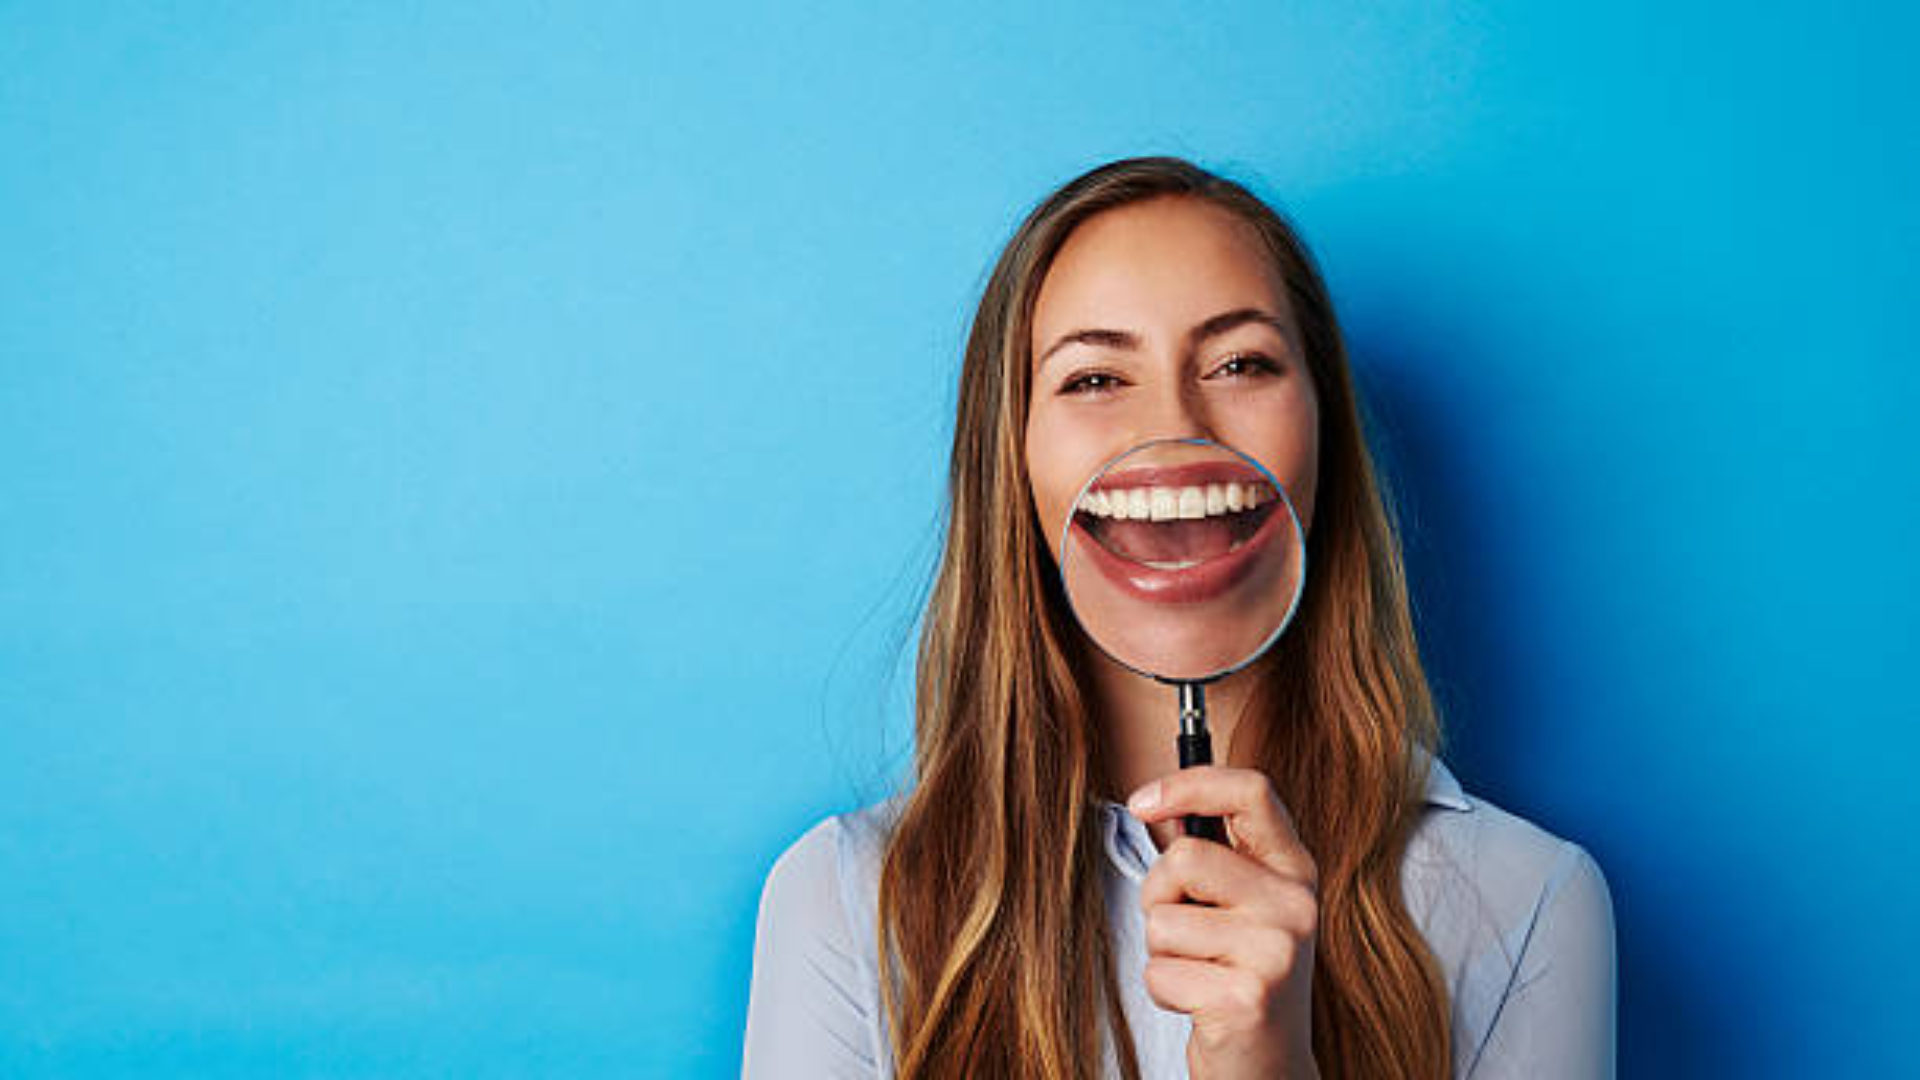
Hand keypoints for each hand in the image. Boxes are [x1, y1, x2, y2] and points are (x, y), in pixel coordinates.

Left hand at [1128, 766, 1320, 1079]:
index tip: (1140, 803)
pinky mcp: (1246, 998)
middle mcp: (1296, 904)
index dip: (1189, 784)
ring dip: (1162, 952)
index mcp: (1294, 870)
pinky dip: (1164, 991)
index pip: (1252, 791)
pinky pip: (1159, 971)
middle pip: (1185, 857)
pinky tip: (1200, 1005)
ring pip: (1162, 919)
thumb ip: (1214, 853)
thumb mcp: (1242, 904)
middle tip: (1185, 932)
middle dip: (1158, 895)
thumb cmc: (1238, 975)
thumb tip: (1155, 800)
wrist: (1269, 1068)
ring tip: (1200, 972)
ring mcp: (1277, 951)